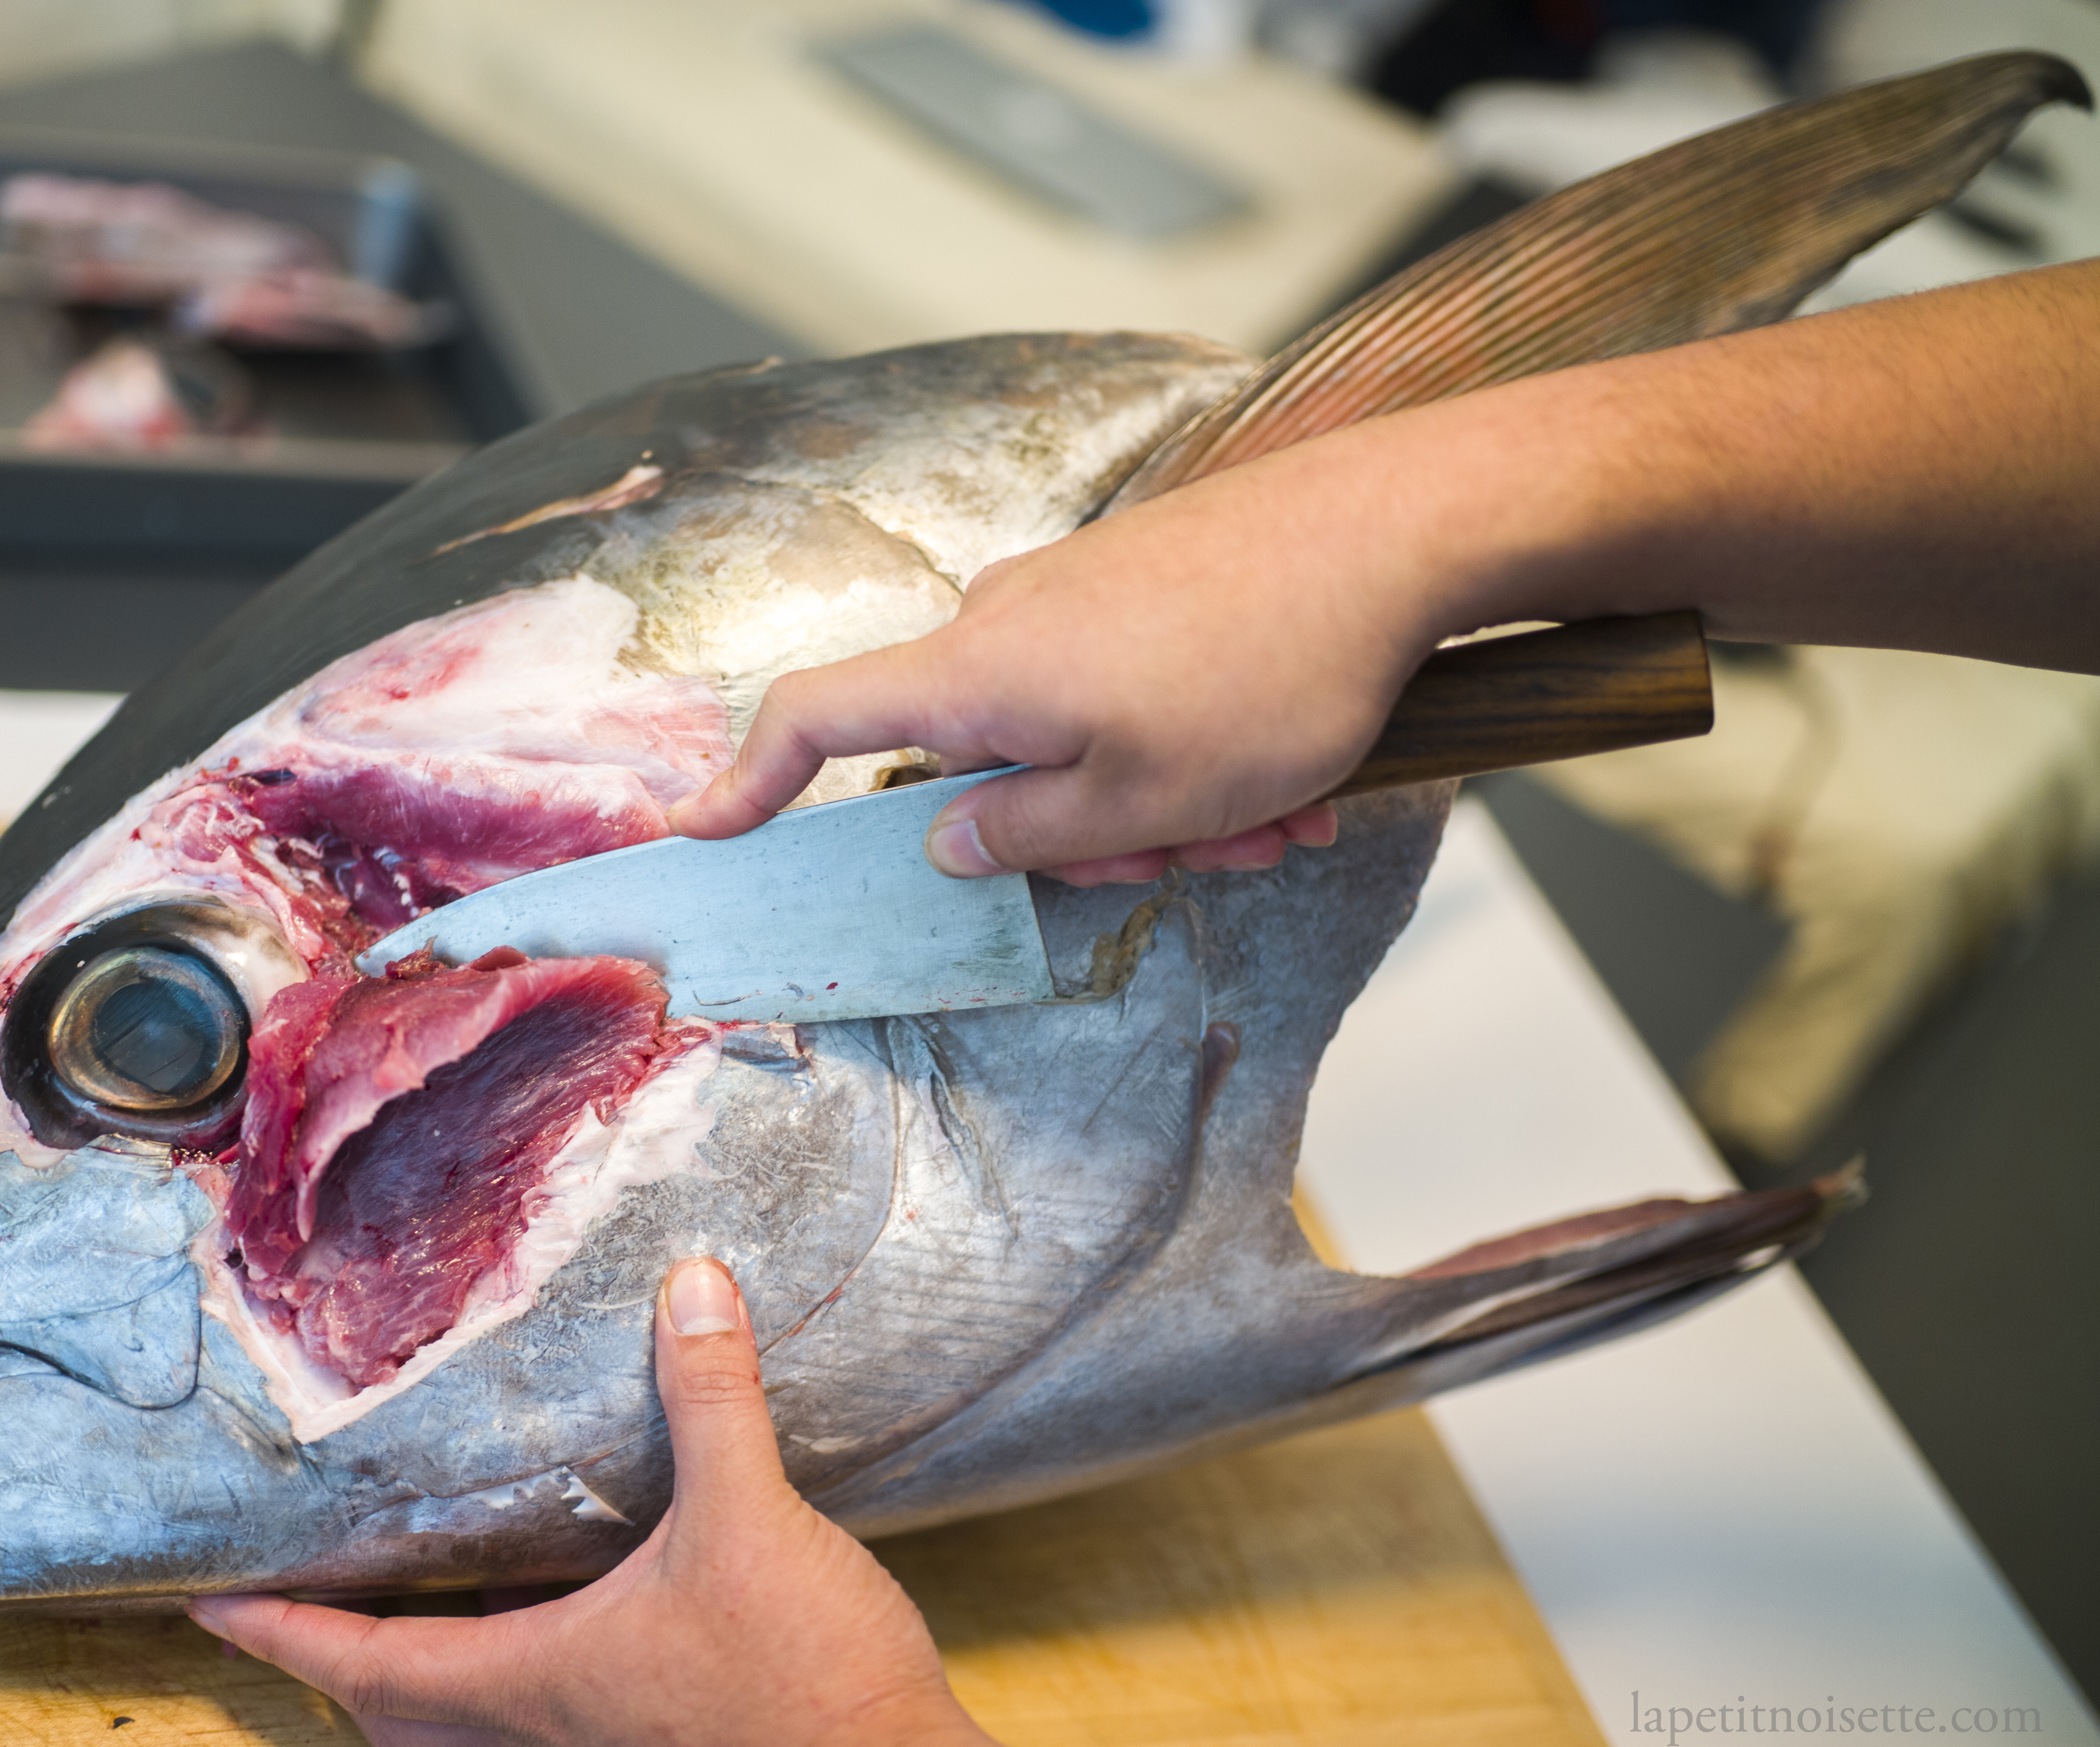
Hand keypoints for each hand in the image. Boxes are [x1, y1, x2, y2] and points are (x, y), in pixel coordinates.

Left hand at [190, 1258, 1054, 1746]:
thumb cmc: (806, 1683)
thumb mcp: (754, 1519)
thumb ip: (712, 1400)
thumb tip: (691, 1287)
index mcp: (531, 1686)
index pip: (360, 1663)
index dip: (277, 1630)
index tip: (208, 1602)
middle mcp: (542, 1742)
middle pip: (396, 1716)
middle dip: (338, 1660)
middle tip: (303, 1602)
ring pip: (467, 1735)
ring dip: (428, 1674)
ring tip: (419, 1598)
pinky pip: (541, 1730)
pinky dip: (516, 1679)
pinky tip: (564, 1619)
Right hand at [666, 436, 1462, 885]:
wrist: (1397, 531)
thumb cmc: (1268, 671)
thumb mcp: (1142, 801)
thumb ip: (1025, 835)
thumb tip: (944, 842)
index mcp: (979, 675)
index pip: (820, 718)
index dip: (750, 778)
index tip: (702, 827)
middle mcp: (1008, 624)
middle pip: (983, 764)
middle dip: (1082, 837)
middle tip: (1194, 862)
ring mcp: (1076, 598)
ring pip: (1079, 742)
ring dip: (1166, 806)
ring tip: (1277, 822)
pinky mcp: (1140, 587)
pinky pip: (1135, 699)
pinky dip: (1195, 755)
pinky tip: (1292, 785)